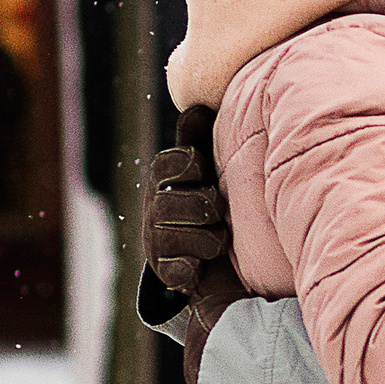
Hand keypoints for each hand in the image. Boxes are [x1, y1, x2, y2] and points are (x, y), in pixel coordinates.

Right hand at [145, 108, 233, 297]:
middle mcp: (156, 214)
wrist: (228, 268)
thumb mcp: (211, 173)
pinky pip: (175, 271)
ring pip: (173, 237)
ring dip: (207, 240)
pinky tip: (200, 268)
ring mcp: (159, 246)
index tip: (200, 168)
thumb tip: (197, 107)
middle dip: (201, 207)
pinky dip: (190, 269)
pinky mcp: (169, 276)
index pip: (164, 166)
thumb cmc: (217, 208)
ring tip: (220, 241)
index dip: (184, 164)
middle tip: (219, 212)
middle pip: (167, 203)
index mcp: (166, 183)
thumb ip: (200, 142)